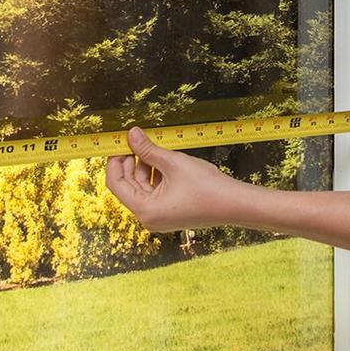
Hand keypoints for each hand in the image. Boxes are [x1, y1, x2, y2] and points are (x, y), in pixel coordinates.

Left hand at [105, 127, 246, 232]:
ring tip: (150, 143)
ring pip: (141, 184)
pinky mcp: (169, 209)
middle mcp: (149, 216)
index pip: (116, 183)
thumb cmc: (206, 187)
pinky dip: (154, 172)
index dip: (114, 160)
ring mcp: (159, 214)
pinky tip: (161, 155)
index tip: (116, 142)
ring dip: (143, 164)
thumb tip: (131, 134)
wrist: (235, 203)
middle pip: (128, 184)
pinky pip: (154, 188)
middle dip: (129, 160)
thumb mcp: (172, 162)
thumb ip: (147, 149)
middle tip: (132, 137)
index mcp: (145, 210)